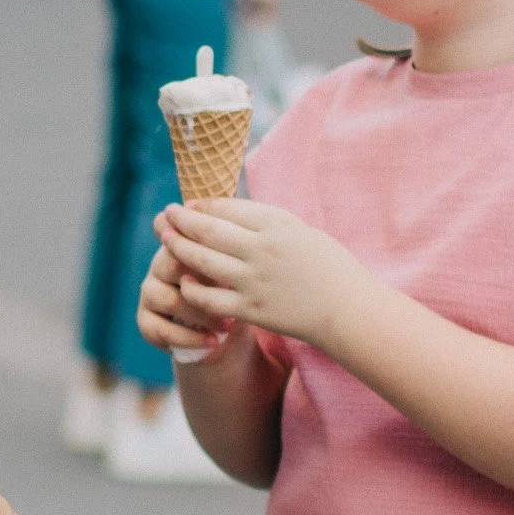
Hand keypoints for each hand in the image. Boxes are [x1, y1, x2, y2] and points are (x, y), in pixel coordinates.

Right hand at [137, 240, 234, 357]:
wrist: (224, 327)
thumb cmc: (234, 288)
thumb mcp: (236, 268)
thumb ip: (232, 252)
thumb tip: (245, 236)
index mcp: (181, 243)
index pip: (181, 233)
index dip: (200, 243)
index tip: (228, 258)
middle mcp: (160, 265)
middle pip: (172, 263)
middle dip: (204, 281)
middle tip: (234, 294)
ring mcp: (150, 291)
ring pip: (169, 299)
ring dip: (200, 314)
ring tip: (228, 325)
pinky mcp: (145, 319)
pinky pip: (161, 329)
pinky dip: (189, 338)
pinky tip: (212, 342)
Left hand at [157, 198, 365, 348]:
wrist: (347, 309)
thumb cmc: (327, 266)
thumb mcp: (299, 230)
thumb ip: (265, 220)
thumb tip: (227, 210)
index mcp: (276, 225)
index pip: (227, 208)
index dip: (202, 205)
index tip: (189, 204)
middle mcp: (262, 250)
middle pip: (208, 230)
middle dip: (182, 220)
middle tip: (166, 214)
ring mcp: (254, 281)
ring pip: (203, 261)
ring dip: (179, 247)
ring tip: (166, 239)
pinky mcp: (252, 310)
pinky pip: (210, 298)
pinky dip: (193, 288)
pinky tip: (185, 281)